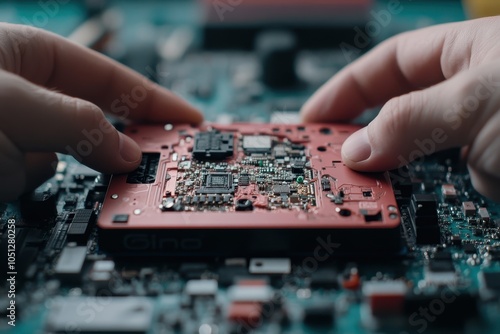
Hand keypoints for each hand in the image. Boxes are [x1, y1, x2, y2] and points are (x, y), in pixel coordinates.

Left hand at [0, 23, 201, 200]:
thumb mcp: (13, 108)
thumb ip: (79, 127)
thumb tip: (126, 153)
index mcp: (28, 53)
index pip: (111, 77)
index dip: (155, 99)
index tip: (189, 119)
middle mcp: (24, 89)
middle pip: (97, 115)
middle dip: (124, 138)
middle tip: (162, 156)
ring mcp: (13, 127)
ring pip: (65, 152)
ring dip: (59, 164)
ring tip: (38, 164)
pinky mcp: (2, 162)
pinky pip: (36, 176)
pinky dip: (27, 182)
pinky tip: (1, 176)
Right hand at [301, 16, 499, 200]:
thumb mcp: (476, 103)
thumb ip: (411, 122)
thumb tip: (358, 149)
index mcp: (469, 50)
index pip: (390, 62)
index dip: (347, 88)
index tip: (314, 116)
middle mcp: (473, 87)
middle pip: (399, 106)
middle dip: (366, 131)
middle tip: (329, 153)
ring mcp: (484, 126)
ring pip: (425, 146)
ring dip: (405, 167)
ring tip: (372, 182)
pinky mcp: (496, 162)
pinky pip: (455, 175)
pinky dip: (446, 186)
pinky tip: (449, 189)